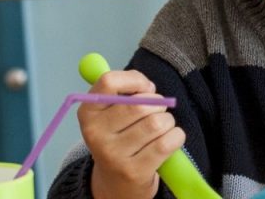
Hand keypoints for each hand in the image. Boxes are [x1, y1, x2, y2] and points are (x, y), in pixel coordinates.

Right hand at [74, 70, 179, 198]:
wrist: (116, 182)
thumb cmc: (121, 137)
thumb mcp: (112, 113)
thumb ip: (125, 90)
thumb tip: (146, 86)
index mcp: (88, 113)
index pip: (109, 81)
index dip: (136, 80)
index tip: (146, 89)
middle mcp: (95, 134)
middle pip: (141, 104)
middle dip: (158, 105)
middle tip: (155, 114)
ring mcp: (113, 155)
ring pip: (158, 122)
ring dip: (168, 122)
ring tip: (159, 130)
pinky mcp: (134, 171)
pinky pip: (168, 142)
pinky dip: (176, 137)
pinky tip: (168, 142)